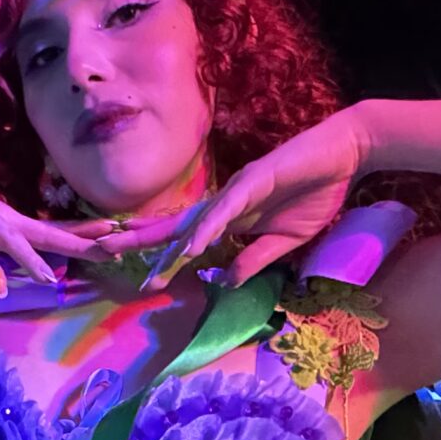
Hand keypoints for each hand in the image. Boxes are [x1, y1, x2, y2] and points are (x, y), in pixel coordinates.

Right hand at [0, 160, 120, 297]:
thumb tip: (2, 290)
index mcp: (15, 228)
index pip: (56, 236)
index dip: (85, 240)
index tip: (116, 246)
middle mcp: (8, 220)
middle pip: (48, 234)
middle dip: (79, 243)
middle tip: (113, 249)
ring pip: (14, 239)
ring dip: (31, 259)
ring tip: (49, 279)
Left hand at [99, 110, 374, 288]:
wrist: (343, 158)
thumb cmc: (313, 194)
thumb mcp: (284, 242)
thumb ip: (254, 259)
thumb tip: (225, 281)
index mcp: (229, 219)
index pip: (186, 240)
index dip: (161, 257)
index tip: (138, 280)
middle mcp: (223, 204)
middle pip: (173, 225)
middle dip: (136, 238)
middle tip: (96, 248)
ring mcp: (236, 191)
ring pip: (192, 220)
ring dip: (162, 240)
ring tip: (131, 255)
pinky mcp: (255, 180)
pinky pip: (227, 210)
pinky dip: (208, 228)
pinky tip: (190, 246)